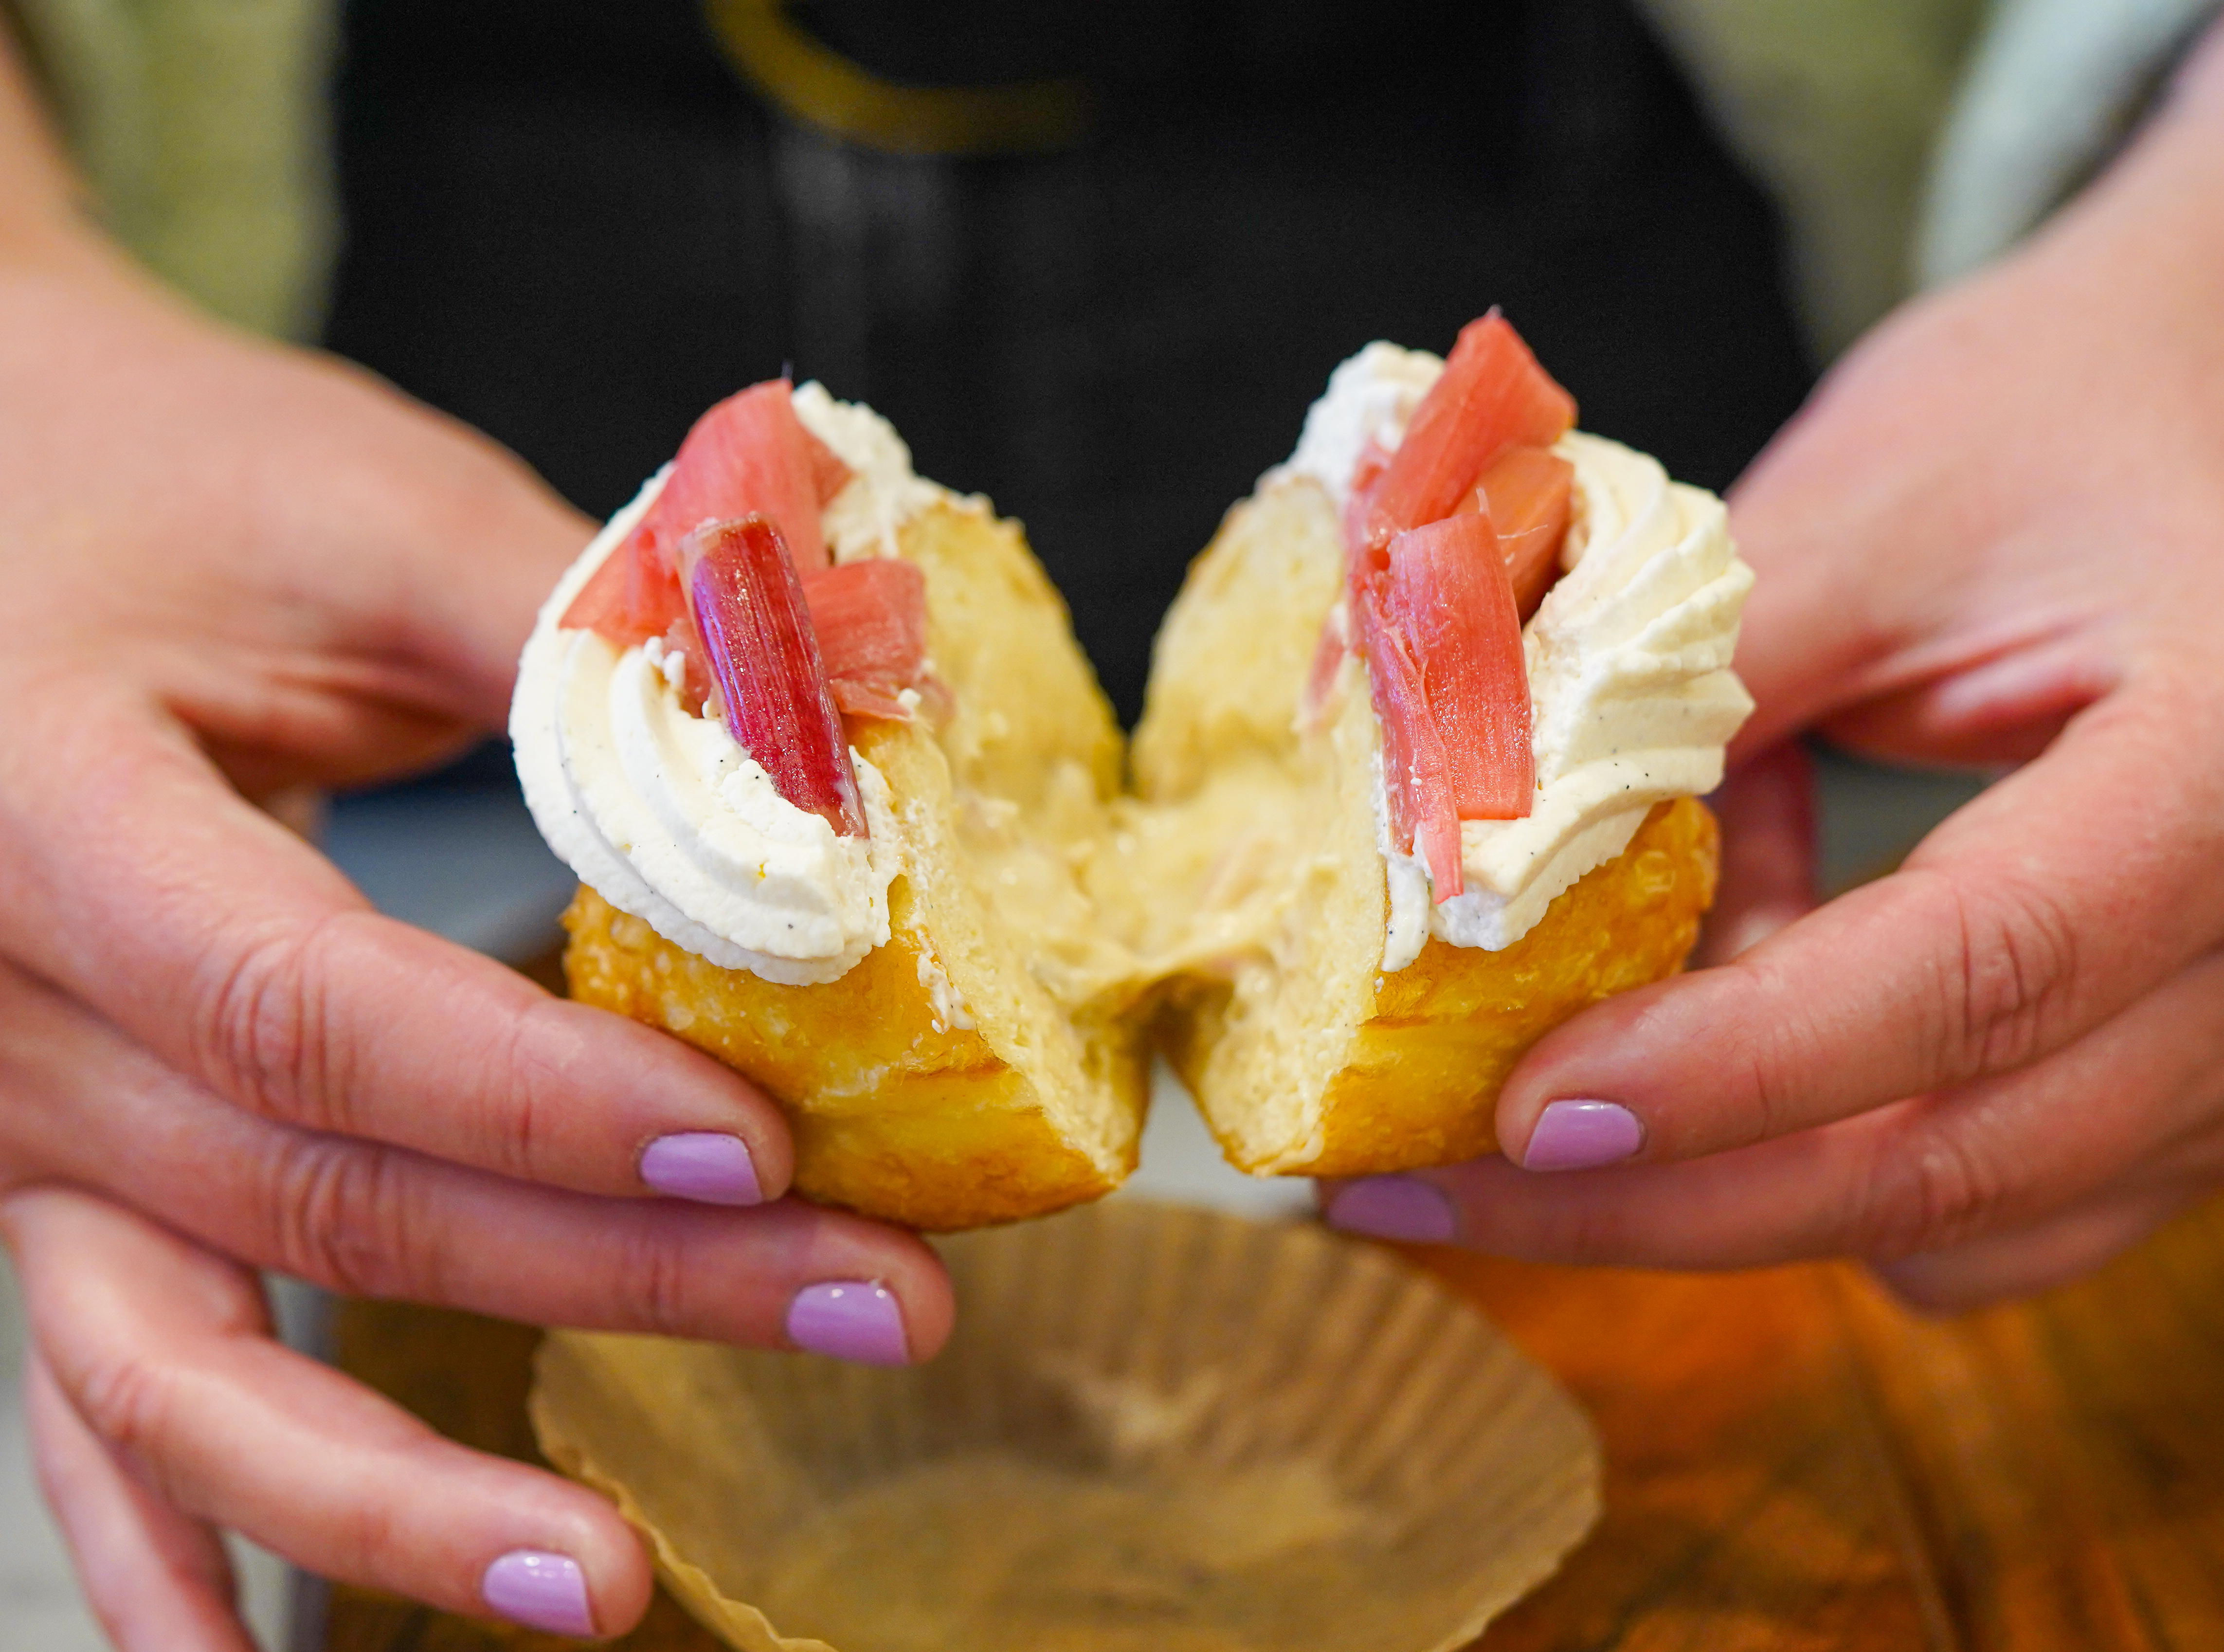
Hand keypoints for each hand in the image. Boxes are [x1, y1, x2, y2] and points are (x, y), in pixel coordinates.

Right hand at [0, 85, 951, 1649]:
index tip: (768, 1152)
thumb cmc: (169, 478)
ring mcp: (2, 1120)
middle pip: (314, 1195)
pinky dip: (166, 1537)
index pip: (310, 1007)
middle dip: (609, 1280)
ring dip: (382, 1496)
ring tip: (593, 1588)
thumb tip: (859, 733)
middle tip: (872, 1314)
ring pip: (171, 1361)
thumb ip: (592, 630)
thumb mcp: (367, 512)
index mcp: (54, 811)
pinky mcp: (38, 1171)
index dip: (546, 1101)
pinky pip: (81, 1389)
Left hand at [1325, 24, 2223, 1310]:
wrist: (2209, 397)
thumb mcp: (1864, 520)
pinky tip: (1722, 1031)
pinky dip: (1828, 1155)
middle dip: (1666, 1198)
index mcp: (2223, 769)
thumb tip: (1468, 870)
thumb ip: (1685, 699)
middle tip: (1438, 1190)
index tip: (1518, 1107)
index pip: (1973, 971)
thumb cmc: (2061, 415)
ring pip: (1969, 1222)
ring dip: (1728, 1189)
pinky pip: (2002, 1201)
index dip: (1729, 1066)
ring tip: (1547, 1097)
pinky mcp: (2192, 1074)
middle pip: (1956, 1159)